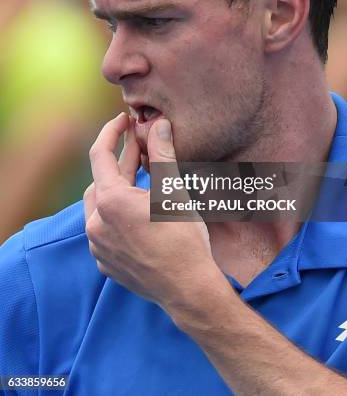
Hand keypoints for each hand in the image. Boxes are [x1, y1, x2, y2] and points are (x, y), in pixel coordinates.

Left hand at [84, 113, 217, 310]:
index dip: (111, 132)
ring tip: (139, 177)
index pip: (100, 154)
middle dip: (120, 161)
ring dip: (116, 188)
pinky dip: (116, 215)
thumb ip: (162, 154)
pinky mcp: (106, 263)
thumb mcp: (173, 190)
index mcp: (109, 201)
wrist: (188, 289)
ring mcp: (98, 247)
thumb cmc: (184, 238)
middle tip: (142, 147)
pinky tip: (137, 212)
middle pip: (101, 180)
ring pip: (99, 206)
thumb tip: (158, 124)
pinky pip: (104, 230)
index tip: (123, 120)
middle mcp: (95, 223)